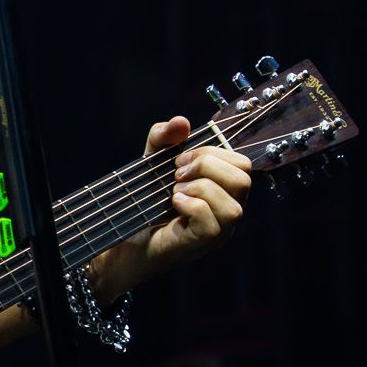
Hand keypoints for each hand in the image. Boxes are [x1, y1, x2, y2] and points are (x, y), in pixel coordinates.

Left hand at [93, 115, 251, 300]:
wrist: (123, 236)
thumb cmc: (144, 200)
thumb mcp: (152, 160)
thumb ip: (164, 137)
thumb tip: (181, 122)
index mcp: (224, 189)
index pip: (242, 164)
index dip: (211, 153)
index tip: (179, 160)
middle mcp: (227, 210)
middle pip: (244, 180)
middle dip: (206, 166)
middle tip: (176, 174)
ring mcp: (219, 231)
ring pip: (233, 207)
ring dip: (199, 190)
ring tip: (175, 192)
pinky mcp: (202, 244)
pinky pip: (212, 224)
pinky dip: (190, 206)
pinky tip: (173, 205)